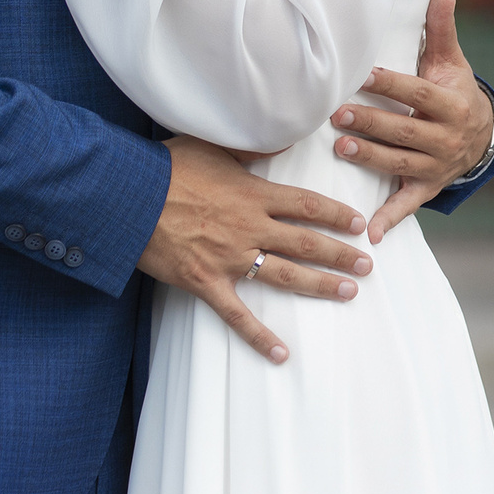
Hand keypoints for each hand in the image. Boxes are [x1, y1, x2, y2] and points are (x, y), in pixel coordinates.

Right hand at [139, 135, 372, 364]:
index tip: (358, 223)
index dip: (335, 214)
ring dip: (320, 286)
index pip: (305, 204)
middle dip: (340, 253)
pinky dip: (260, 337)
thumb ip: (249, 148)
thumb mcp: (211, 146)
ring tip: (348, 292)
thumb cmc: (166, 167)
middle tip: (367, 265)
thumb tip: (281, 140)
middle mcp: (249, 227)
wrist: (126, 196)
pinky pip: (238, 315)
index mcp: (252, 194)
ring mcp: (230, 258)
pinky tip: (282, 354)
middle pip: (305, 242)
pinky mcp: (206, 283)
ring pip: (285, 275)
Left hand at [333, 0, 493, 242]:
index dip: (391, 85)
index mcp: (452, 104)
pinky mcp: (428, 188)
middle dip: (371, 124)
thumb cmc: (454, 90)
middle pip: (405, 131)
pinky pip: (409, 204)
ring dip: (371, 159)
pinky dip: (389, 218)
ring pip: (400, 164)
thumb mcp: (451, 61)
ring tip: (341, 148)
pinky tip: (368, 231)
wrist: (481, 137)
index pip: (418, 94)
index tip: (362, 75)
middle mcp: (446, 138)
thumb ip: (441, 29)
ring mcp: (437, 166)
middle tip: (336, 114)